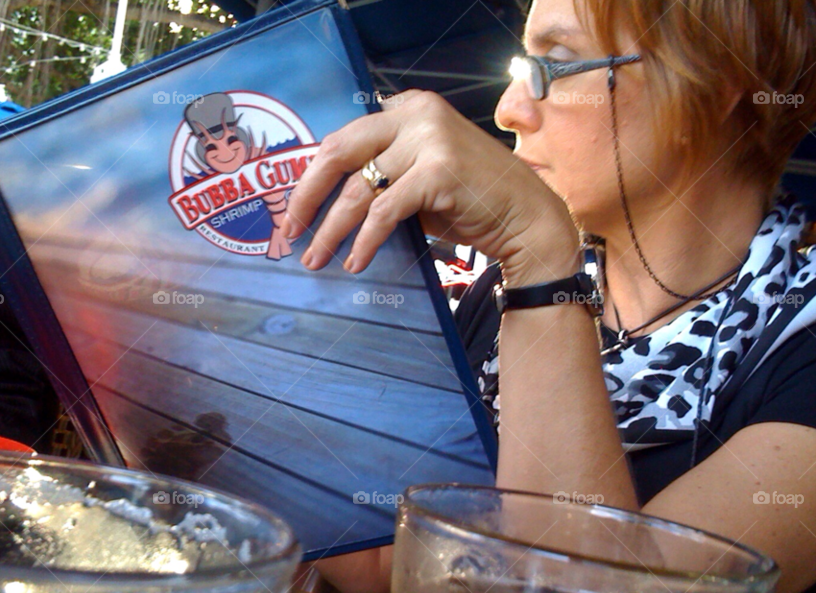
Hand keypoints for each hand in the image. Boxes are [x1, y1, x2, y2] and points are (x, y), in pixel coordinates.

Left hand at [282, 91, 578, 283]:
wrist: (526, 218)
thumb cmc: (471, 202)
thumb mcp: (420, 175)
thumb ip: (383, 173)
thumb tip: (327, 200)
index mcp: (408, 108)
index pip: (345, 139)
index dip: (313, 175)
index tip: (296, 207)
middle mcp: (416, 114)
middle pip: (339, 152)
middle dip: (307, 195)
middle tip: (289, 230)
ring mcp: (428, 139)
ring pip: (359, 189)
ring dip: (331, 229)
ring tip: (316, 258)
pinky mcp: (438, 171)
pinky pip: (384, 211)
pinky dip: (365, 241)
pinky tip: (355, 261)